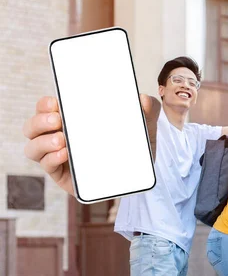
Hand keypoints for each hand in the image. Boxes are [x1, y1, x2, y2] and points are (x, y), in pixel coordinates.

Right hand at [23, 94, 160, 196]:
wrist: (137, 177)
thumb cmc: (133, 147)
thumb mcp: (143, 128)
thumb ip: (147, 111)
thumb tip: (143, 99)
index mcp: (74, 120)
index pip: (47, 108)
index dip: (45, 104)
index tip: (56, 102)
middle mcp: (60, 136)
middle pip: (32, 126)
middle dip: (40, 121)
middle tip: (58, 120)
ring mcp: (58, 157)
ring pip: (32, 147)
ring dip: (42, 141)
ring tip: (62, 140)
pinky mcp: (63, 175)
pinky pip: (46, 166)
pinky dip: (51, 159)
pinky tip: (64, 154)